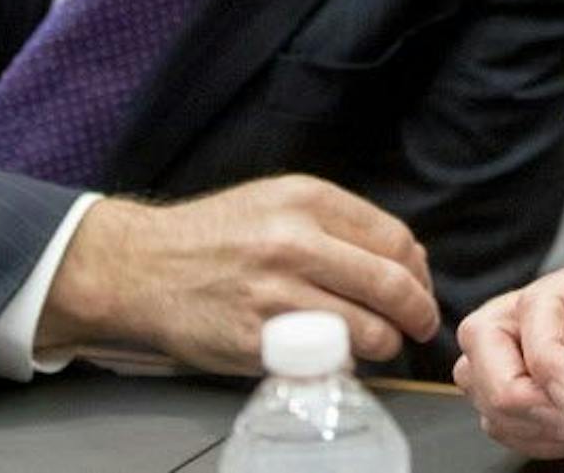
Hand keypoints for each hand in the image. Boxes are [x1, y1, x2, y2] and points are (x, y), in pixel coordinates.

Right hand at [39, 174, 438, 373]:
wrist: (142, 265)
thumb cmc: (217, 234)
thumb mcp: (277, 202)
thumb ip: (339, 223)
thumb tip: (405, 257)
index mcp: (306, 200)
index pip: (394, 239)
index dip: (419, 272)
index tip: (420, 289)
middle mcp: (294, 241)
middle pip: (391, 284)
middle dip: (418, 312)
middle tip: (421, 326)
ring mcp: (275, 293)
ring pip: (367, 329)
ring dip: (385, 343)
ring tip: (379, 343)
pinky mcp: (256, 340)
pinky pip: (326, 360)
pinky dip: (343, 363)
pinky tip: (337, 356)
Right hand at [453, 255, 563, 459]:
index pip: (539, 305)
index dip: (544, 355)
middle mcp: (558, 304)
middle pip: (485, 332)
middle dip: (510, 389)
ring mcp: (539, 339)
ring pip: (478, 372)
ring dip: (517, 416)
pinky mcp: (535, 374)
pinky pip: (498, 406)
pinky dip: (524, 432)